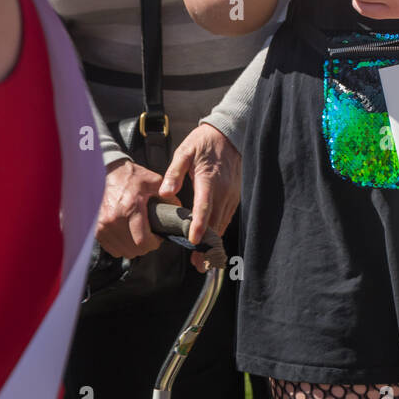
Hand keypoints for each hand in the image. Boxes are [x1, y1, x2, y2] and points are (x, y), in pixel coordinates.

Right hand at [96, 157, 163, 258]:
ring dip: (132, 248)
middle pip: (133, 250)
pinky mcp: (95, 228)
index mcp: (130, 208)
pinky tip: (127, 236)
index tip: (158, 237)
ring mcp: (102, 225)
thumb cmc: (131, 176)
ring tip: (138, 236)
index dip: (154, 243)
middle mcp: (114, 219)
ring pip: (121, 251)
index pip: (142, 241)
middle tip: (150, 237)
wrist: (106, 171)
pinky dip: (120, 246)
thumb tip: (180, 212)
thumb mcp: (154, 181)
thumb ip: (169, 197)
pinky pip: (111, 248)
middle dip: (145, 247)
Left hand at [158, 122, 241, 266]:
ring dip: (214, 243)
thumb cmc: (204, 143)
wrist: (228, 134)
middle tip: (198, 263)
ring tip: (204, 261)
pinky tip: (212, 244)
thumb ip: (174, 172)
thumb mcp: (185, 151)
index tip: (192, 240)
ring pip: (223, 223)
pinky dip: (219, 232)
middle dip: (207, 245)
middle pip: (215, 222)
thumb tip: (165, 192)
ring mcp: (231, 194)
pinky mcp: (233, 196)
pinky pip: (226, 218)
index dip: (199, 225)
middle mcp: (223, 190)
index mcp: (209, 180)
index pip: (204, 206)